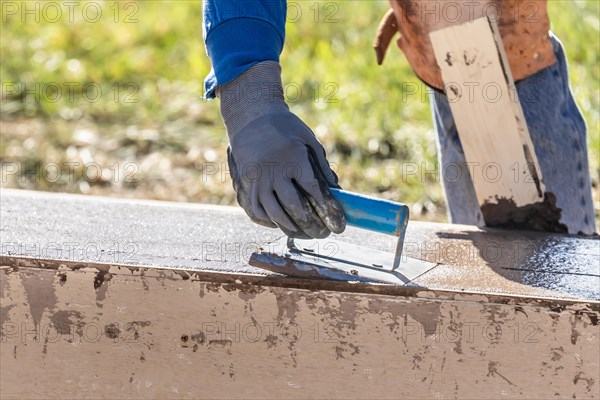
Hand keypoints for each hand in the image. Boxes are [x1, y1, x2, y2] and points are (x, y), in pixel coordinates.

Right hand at [218, 62, 345, 238]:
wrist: (251, 117)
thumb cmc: (285, 127)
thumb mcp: (308, 138)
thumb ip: (321, 164)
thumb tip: (336, 189)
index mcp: (293, 158)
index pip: (312, 189)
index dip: (326, 208)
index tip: (336, 222)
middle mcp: (274, 171)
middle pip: (293, 205)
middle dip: (310, 224)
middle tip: (322, 234)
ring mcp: (258, 179)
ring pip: (273, 211)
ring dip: (290, 226)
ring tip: (303, 233)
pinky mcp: (247, 182)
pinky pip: (256, 209)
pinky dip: (269, 221)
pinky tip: (281, 225)